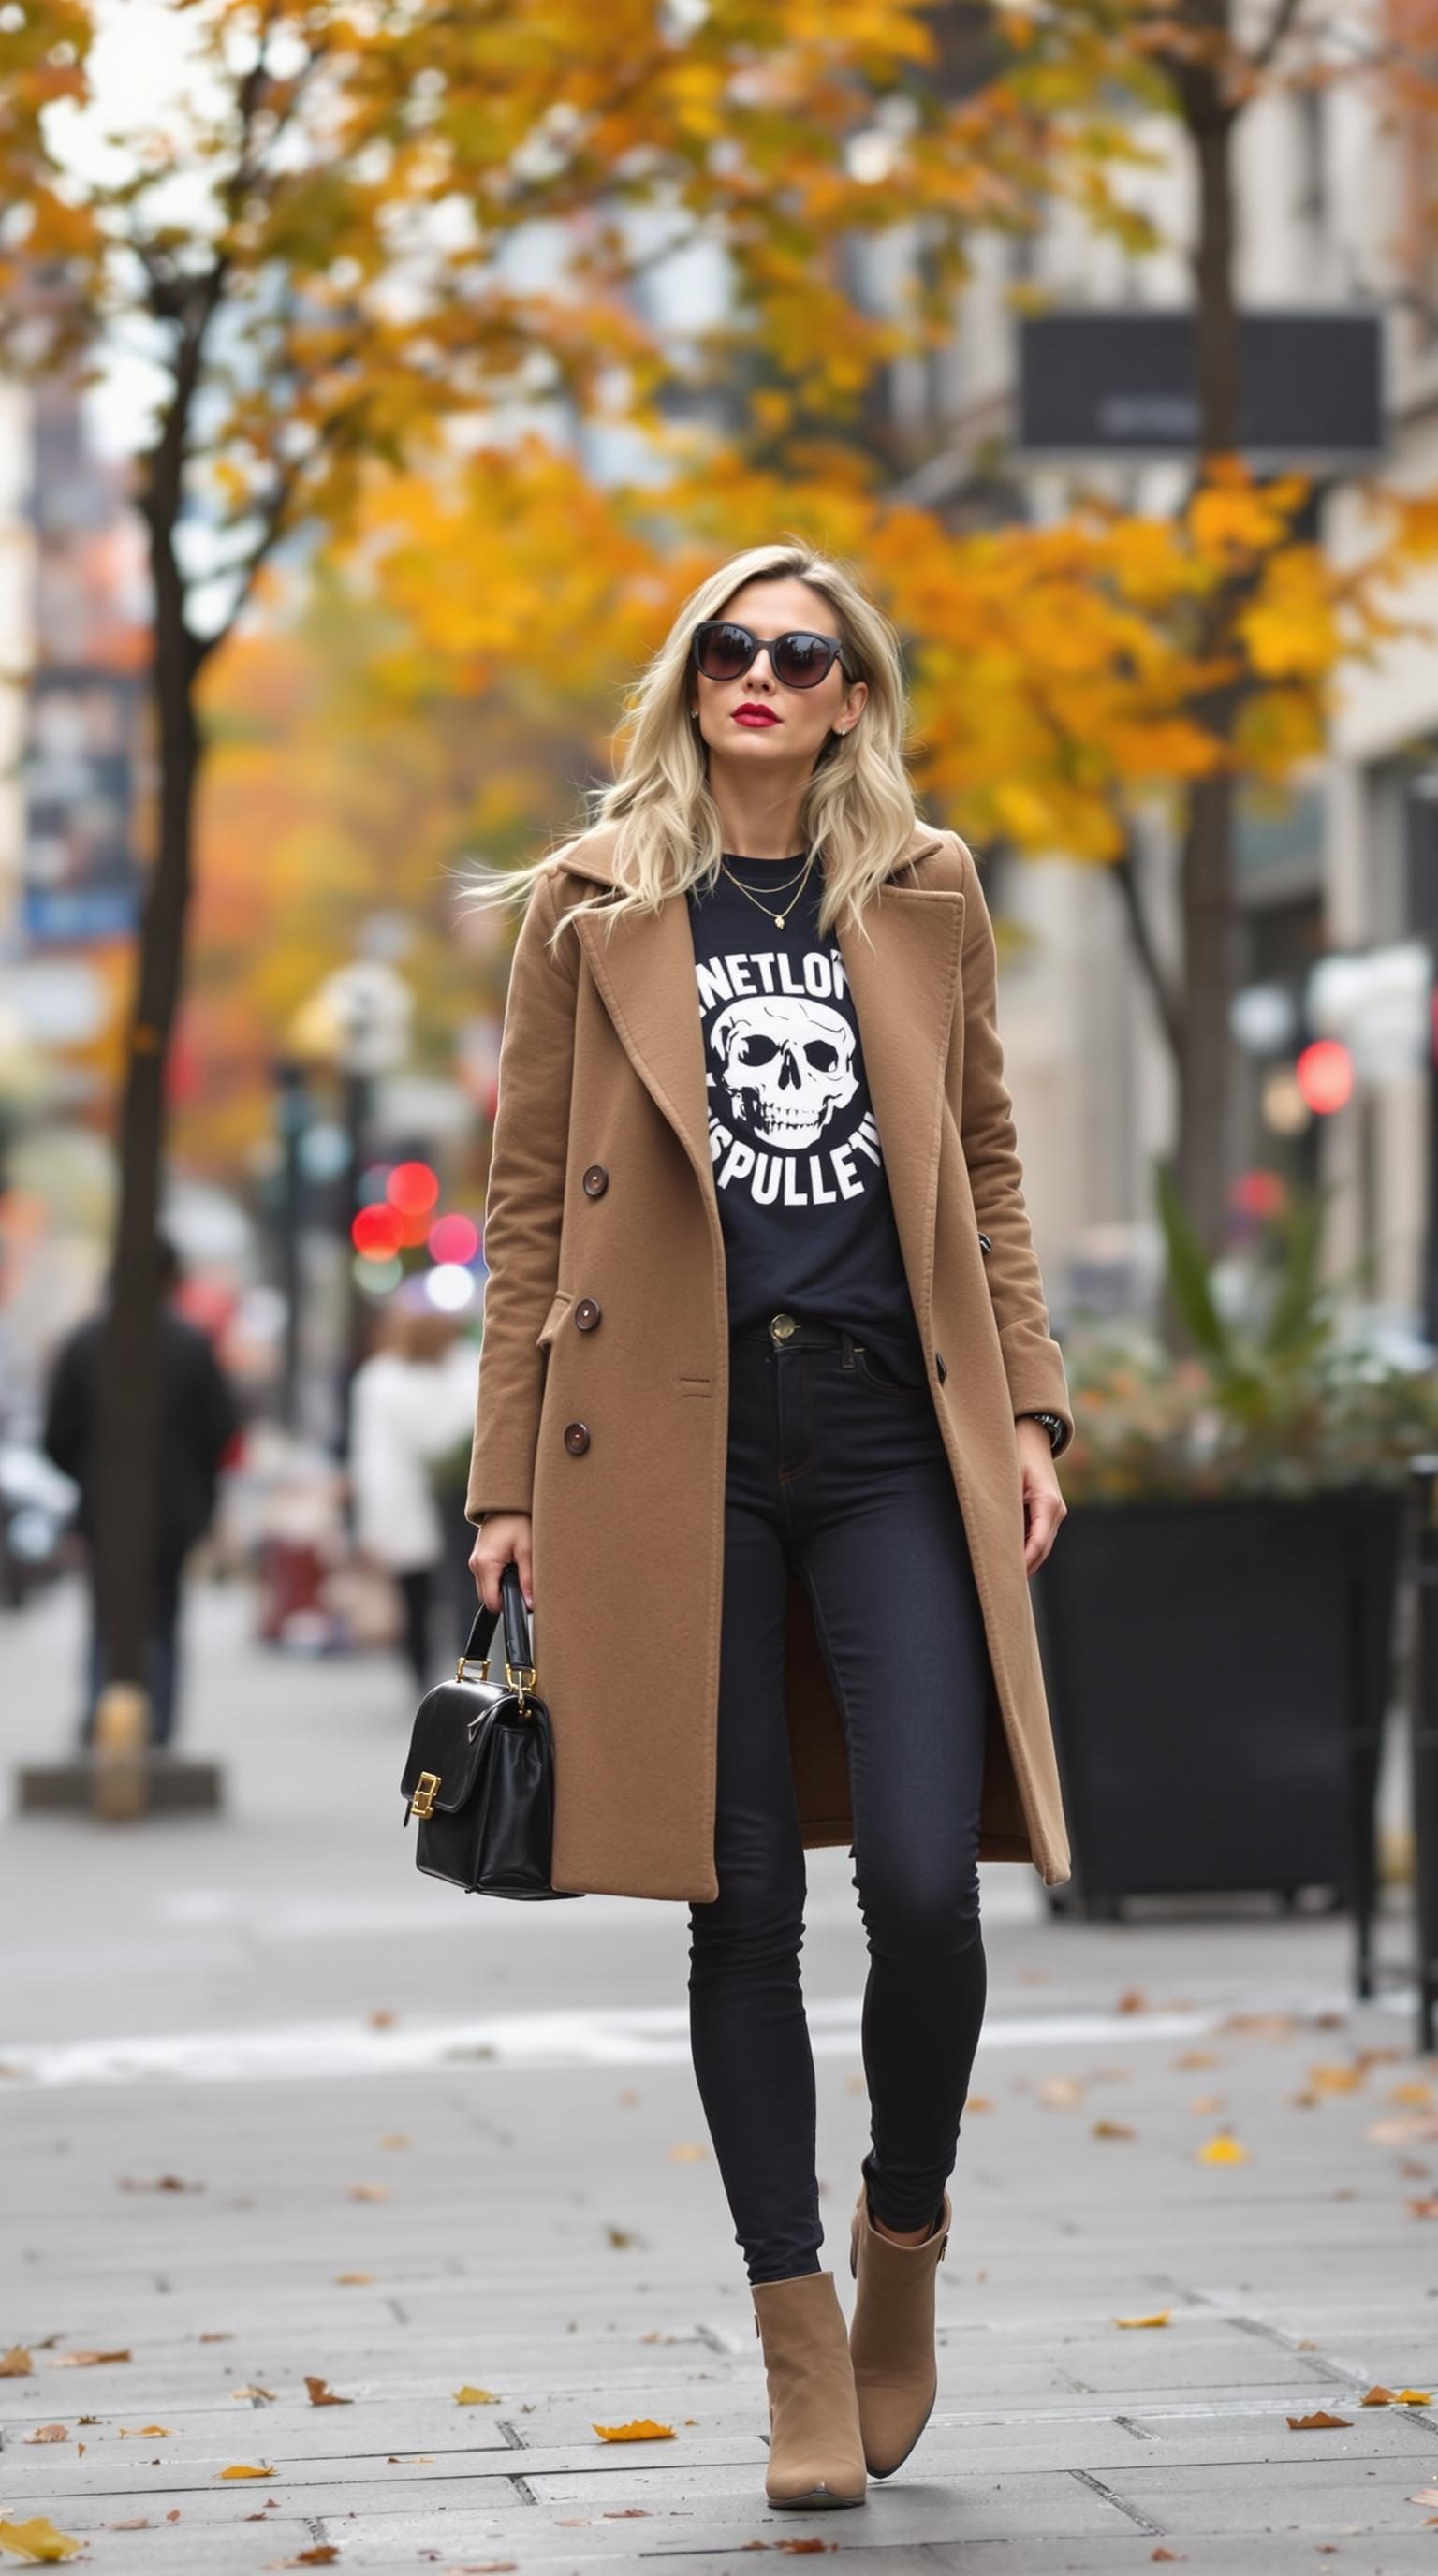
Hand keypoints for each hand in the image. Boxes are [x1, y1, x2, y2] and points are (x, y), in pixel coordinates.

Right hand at [468, 1512, 533, 1613]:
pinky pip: (487, 1578)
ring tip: (517, 1569)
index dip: (509, 1604)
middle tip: (522, 1581)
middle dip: (506, 1595)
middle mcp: (476, 1564)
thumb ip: (528, 1579)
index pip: (492, 1602)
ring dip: (502, 1586)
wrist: (506, 1503)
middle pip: (488, 1597)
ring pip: (487, 1588)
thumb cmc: (517, 1520)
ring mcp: (475, 1562)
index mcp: (485, 1564)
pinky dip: (499, 1578)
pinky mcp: (478, 1559)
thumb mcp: (527, 1550)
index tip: (524, 1598)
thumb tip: (531, 1602)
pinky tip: (510, 1565)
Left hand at [1016, 1419, 1065, 1575]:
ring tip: (1005, 1578)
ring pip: (1042, 1545)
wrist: (1031, 1436)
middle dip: (1024, 1567)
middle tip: (1003, 1586)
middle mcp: (1057, 1510)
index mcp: (1047, 1502)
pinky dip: (1027, 1549)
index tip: (1008, 1576)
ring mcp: (1057, 1512)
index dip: (1024, 1561)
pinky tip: (1011, 1559)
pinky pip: (1040, 1536)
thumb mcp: (1006, 1479)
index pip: (1038, 1542)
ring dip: (1026, 1560)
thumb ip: (1003, 1506)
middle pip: (1042, 1549)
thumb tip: (993, 1535)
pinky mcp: (1051, 1512)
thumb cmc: (1015, 1454)